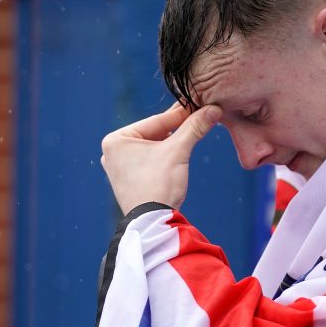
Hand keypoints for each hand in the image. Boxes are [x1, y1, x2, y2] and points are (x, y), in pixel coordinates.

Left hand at [100, 103, 221, 214]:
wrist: (154, 223)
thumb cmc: (158, 185)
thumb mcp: (178, 151)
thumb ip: (194, 127)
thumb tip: (213, 109)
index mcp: (115, 140)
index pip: (156, 121)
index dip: (182, 113)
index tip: (200, 104)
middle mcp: (112, 152)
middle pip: (154, 134)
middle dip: (178, 128)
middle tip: (201, 115)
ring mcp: (119, 167)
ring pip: (154, 147)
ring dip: (174, 141)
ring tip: (196, 129)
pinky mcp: (129, 181)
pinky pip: (151, 160)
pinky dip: (166, 156)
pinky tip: (182, 150)